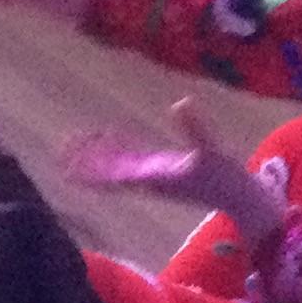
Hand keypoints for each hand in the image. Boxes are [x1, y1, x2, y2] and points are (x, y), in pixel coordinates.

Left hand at [63, 98, 276, 226]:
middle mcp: (150, 179)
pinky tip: (107, 136)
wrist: (241, 200)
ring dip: (96, 156)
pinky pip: (133, 161)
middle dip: (85, 161)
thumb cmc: (228, 176)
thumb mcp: (212, 149)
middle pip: (108, 172)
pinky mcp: (164, 172)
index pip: (114, 172)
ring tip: (73, 141)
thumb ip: (196, 127)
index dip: (90, 165)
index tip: (67, 160)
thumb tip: (179, 102)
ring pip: (117, 167)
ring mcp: (155, 176)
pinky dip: (118, 150)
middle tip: (59, 147)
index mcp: (155, 176)